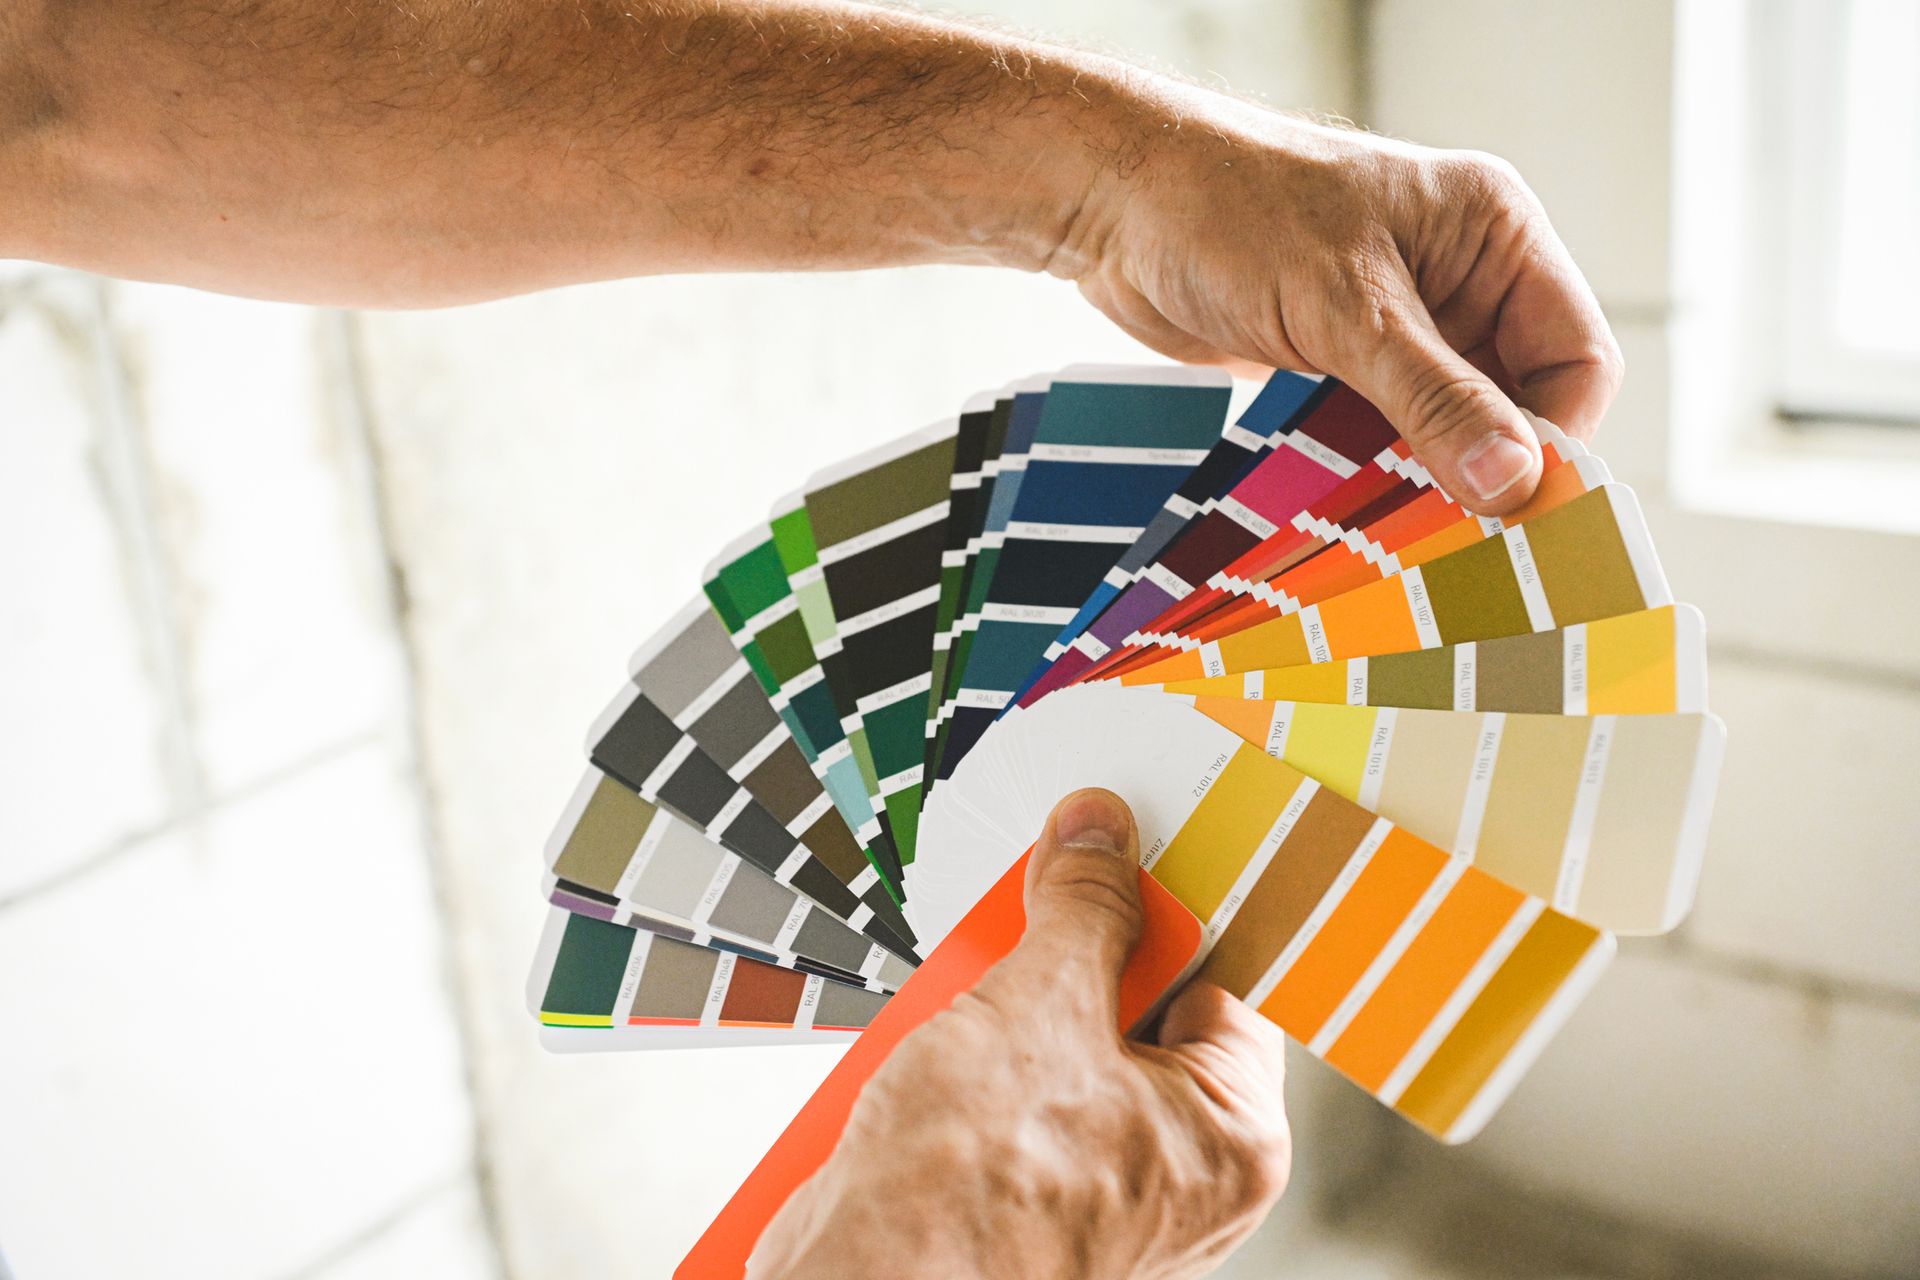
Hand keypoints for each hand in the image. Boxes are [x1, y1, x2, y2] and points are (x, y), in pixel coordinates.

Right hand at [749, 789, 1291, 1279]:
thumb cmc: (970, 1193)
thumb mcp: (1042, 1005)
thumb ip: (1084, 909)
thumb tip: (1102, 838)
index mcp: (1230, 1135)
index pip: (1227, 978)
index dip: (1176, 903)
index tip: (1134, 841)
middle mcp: (1180, 1169)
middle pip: (1138, 1007)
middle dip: (1071, 952)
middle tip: (1031, 899)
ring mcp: (1100, 1186)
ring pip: (1065, 1045)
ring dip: (1006, 1000)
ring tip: (965, 984)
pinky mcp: (1024, 1193)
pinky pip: (1016, 1092)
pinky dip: (974, 1054)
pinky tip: (932, 1037)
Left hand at [1051, 94, 1622, 513]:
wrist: (1117, 204)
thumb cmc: (1232, 211)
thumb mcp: (1345, 307)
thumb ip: (1433, 397)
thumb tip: (1514, 481)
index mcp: (1494, 234)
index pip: (1576, 355)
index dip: (1554, 435)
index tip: (1515, 508)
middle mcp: (1460, 277)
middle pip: (1515, 401)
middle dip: (1489, 469)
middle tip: (1463, 546)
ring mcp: (1399, 323)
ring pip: (1448, 427)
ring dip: (1428, 481)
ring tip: (1407, 542)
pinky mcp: (1341, 359)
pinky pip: (1385, 432)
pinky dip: (1377, 474)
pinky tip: (1360, 517)